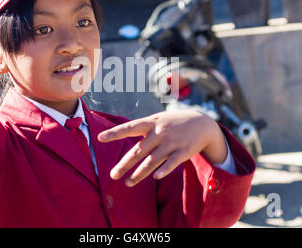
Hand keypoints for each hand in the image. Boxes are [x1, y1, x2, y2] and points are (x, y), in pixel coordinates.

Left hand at [98, 110, 227, 186]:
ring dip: (139, 174)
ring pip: (152, 161)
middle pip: (138, 151)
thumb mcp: (158, 119)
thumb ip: (143, 129)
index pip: (129, 127)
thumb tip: (125, 136)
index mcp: (151, 123)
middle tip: (113, 175)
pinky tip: (155, 178)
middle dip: (124, 164)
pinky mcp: (183, 152)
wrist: (202, 123)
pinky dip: (164, 170)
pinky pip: (172, 163)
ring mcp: (171, 142)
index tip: (99, 138)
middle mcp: (159, 133)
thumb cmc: (174, 122)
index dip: (114, 133)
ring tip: (128, 183)